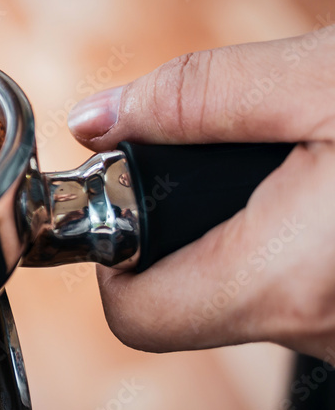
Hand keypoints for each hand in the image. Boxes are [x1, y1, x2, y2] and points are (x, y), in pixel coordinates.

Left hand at [67, 31, 334, 358]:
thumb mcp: (319, 81)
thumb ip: (195, 97)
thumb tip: (96, 118)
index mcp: (283, 279)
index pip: (134, 314)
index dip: (112, 251)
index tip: (131, 193)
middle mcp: (318, 329)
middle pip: (188, 296)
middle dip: (183, 221)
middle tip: (216, 155)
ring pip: (249, 290)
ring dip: (246, 225)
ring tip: (289, 159)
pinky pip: (301, 287)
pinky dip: (293, 239)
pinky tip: (321, 184)